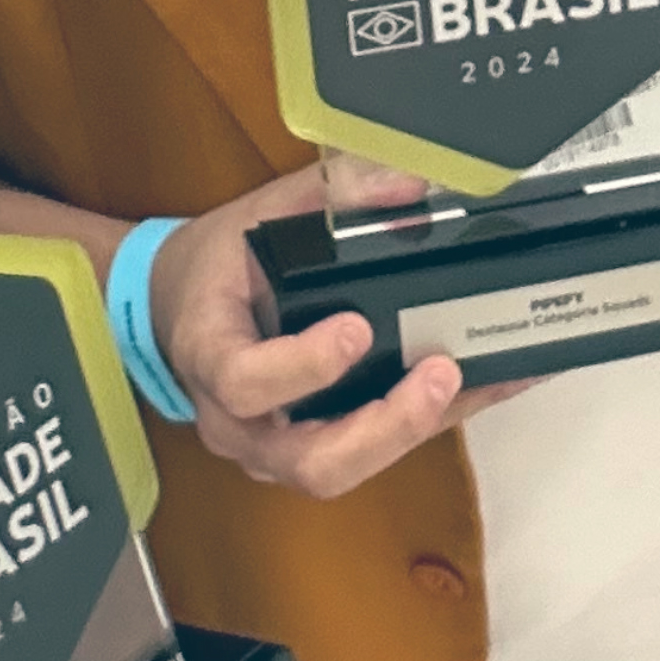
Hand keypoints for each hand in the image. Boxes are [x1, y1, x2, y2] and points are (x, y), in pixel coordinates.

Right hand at [144, 158, 527, 497]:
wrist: (175, 308)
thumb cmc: (217, 267)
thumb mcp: (260, 215)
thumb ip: (330, 197)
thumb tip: (410, 186)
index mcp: (210, 355)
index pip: (245, 380)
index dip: (303, 366)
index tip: (355, 328)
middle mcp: (237, 422)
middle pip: (309, 461)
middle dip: (383, 427)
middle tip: (438, 373)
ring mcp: (271, 448)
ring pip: (340, 473)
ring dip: (411, 434)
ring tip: (471, 382)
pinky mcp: (309, 452)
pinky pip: (368, 456)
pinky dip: (427, 426)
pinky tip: (484, 387)